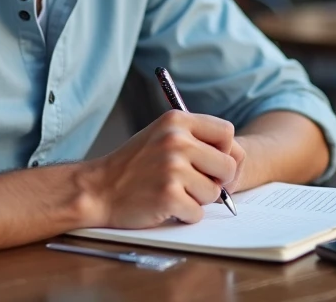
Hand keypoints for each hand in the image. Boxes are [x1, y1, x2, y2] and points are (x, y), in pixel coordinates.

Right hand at [87, 110, 242, 227]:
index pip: (226, 132)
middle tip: (193, 184)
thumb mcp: (161, 135)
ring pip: (214, 193)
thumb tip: (237, 157)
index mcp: (176, 121)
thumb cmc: (134, 164)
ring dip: (197, 200)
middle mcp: (176, 141)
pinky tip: (165, 205)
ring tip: (173, 192)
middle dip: (216, 181)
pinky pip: (198, 212)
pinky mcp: (168, 196)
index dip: (224, 151)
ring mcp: (172, 168)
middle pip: (228, 165)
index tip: (211, 162)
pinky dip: (185, 215)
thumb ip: (195, 139)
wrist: (98, 189)